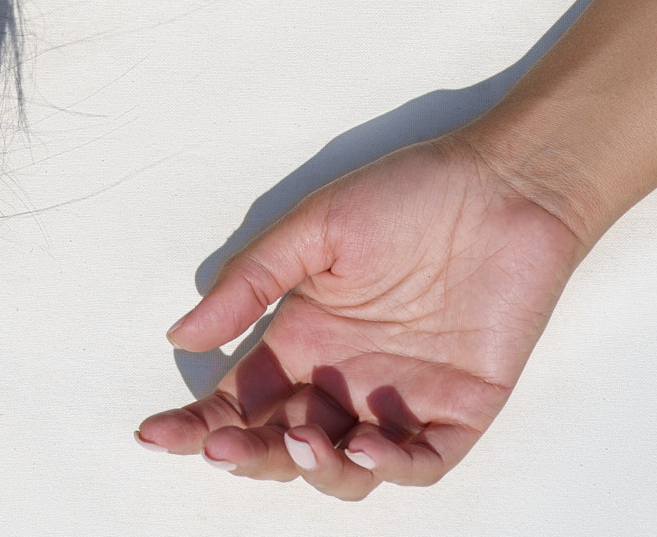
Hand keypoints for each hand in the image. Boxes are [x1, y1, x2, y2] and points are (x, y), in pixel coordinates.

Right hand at [136, 131, 587, 497]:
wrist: (501, 188)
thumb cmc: (406, 195)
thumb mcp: (314, 228)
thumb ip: (251, 282)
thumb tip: (182, 336)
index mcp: (303, 334)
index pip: (240, 395)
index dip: (198, 420)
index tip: (155, 432)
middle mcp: (344, 377)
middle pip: (283, 441)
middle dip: (247, 452)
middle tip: (221, 445)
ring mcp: (401, 399)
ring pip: (346, 469)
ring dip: (313, 467)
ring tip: (298, 436)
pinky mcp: (460, 411)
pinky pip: (421, 460)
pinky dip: (389, 465)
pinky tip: (361, 443)